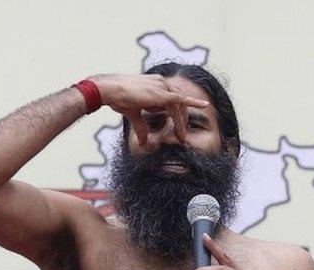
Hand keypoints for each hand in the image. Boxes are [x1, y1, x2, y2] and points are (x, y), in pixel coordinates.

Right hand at [91, 74, 208, 145]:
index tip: (179, 130)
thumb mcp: (133, 114)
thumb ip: (141, 127)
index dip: (177, 116)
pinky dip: (193, 103)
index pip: (173, 101)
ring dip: (181, 122)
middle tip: (181, 137)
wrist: (108, 89)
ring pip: (179, 107)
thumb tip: (143, 143)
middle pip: (179, 104)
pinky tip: (205, 105)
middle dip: (181, 121)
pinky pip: (181, 99)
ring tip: (181, 136)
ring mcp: (162, 86)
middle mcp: (161, 83)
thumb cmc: (117, 98)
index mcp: (156, 85)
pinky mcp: (162, 93)